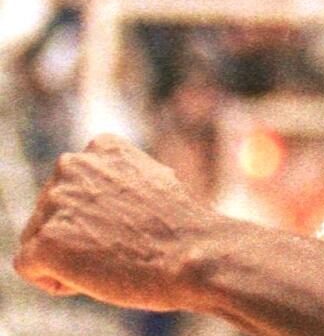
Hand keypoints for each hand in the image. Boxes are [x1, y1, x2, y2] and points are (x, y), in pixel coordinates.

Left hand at [13, 135, 215, 311]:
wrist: (192, 255)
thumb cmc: (179, 226)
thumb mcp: (153, 180)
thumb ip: (118, 178)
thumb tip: (99, 193)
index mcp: (102, 146)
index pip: (74, 187)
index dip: (98, 213)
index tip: (130, 222)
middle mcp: (73, 164)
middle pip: (52, 212)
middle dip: (78, 232)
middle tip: (122, 242)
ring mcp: (57, 201)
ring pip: (39, 238)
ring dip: (68, 254)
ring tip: (111, 256)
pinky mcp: (46, 240)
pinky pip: (30, 267)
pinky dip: (56, 279)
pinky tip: (94, 274)